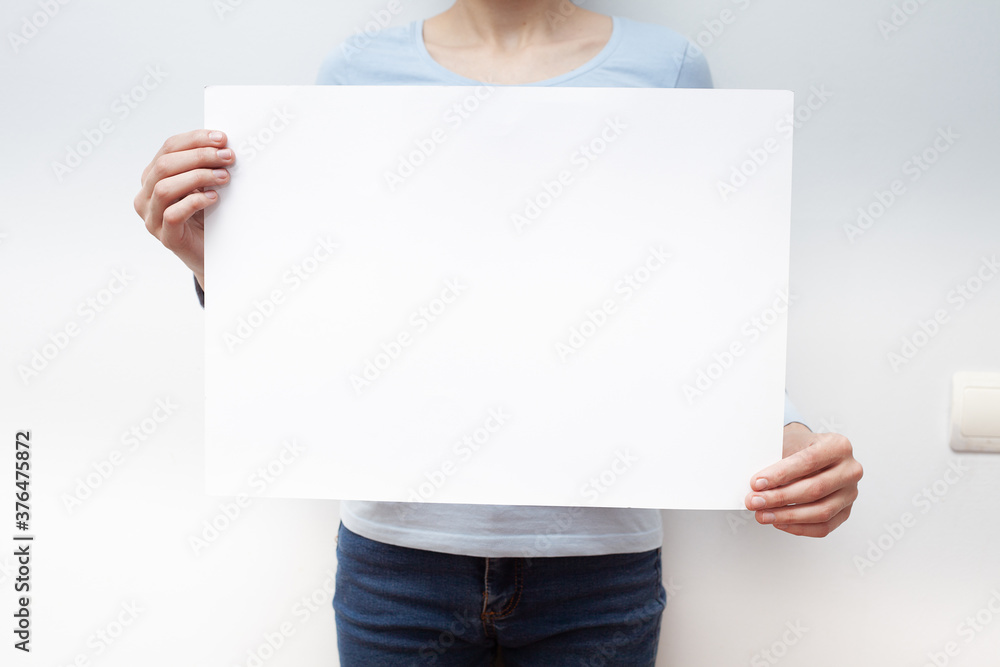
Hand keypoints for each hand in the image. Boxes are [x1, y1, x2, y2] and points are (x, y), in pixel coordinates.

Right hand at [134, 129, 234, 289]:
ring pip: (164, 188)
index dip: (195, 139)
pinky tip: (213, 198)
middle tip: (227, 157)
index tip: (222, 139)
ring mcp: (152, 218)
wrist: (213, 254)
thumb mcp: (203, 186)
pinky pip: (172, 214)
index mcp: (153, 177)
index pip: (168, 148)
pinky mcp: (165, 236)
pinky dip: (195, 202)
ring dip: (197, 177)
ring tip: (223, 177)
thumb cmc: (208, 217)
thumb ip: (203, 166)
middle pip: (164, 165)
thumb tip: (221, 143)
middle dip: (199, 156)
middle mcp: (146, 196)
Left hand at [744, 423, 862, 536]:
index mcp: (838, 446)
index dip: (780, 474)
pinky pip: (823, 527)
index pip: (808, 461)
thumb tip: (756, 486)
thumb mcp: (788, 441)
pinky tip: (779, 522)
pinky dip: (798, 527)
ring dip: (787, 516)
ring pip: (821, 512)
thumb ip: (775, 460)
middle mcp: (850, 470)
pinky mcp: (845, 512)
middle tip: (755, 501)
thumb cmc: (798, 446)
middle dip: (780, 498)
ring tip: (763, 514)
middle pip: (815, 489)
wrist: (810, 450)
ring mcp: (850, 493)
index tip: (757, 483)